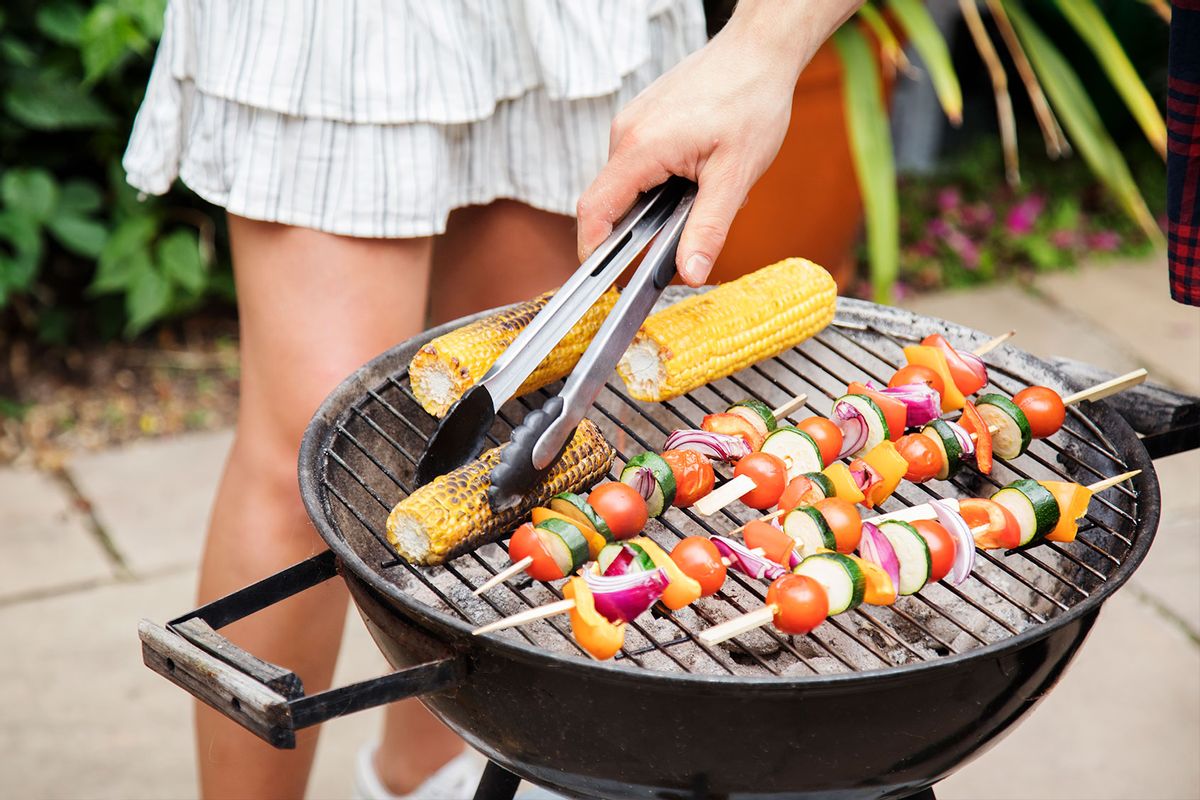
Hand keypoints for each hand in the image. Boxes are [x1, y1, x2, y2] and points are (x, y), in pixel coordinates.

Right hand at [576, 0, 859, 285]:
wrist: (759, 49)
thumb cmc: (751, 100)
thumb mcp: (735, 175)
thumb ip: (708, 228)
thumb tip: (690, 272)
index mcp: (639, 148)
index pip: (595, 210)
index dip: (592, 250)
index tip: (601, 279)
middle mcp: (625, 133)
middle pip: (610, 201)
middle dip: (642, 228)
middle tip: (683, 237)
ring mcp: (632, 123)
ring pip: (629, 184)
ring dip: (660, 203)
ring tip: (706, 191)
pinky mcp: (643, 119)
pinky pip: (640, 163)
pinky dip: (665, 180)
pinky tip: (702, 171)